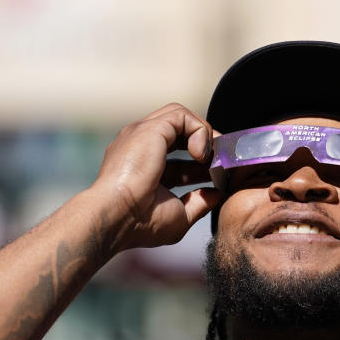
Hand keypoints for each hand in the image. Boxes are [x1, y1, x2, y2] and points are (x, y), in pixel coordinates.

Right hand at [92, 103, 220, 249]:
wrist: (117, 216)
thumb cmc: (141, 223)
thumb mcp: (179, 216)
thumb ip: (199, 202)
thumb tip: (218, 194)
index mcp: (143, 164)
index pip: (177, 152)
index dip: (200, 162)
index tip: (216, 176)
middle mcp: (140, 145)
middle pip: (179, 130)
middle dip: (205, 144)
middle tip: (221, 163)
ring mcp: (142, 134)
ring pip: (180, 116)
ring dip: (203, 135)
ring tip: (211, 159)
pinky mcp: (150, 128)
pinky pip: (183, 116)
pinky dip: (199, 132)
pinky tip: (200, 155)